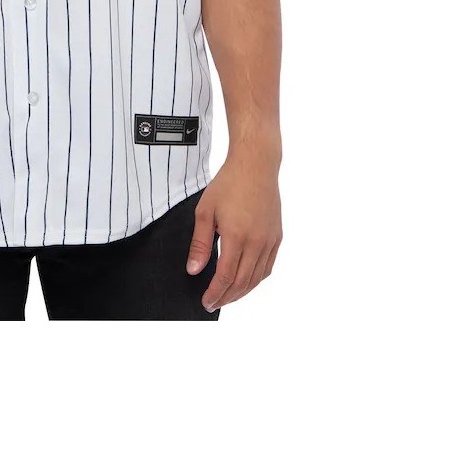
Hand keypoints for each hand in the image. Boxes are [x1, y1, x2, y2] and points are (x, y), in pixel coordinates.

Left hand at [186, 153, 281, 311]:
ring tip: (227, 297)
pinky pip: (268, 267)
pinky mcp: (277, 237)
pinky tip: (246, 281)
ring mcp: (269, 240)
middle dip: (227, 297)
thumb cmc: (228, 184)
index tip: (206, 303)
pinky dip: (256, 279)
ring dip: (242, 292)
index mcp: (237, 236)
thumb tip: (194, 271)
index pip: (226, 277)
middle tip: (214, 304)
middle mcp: (257, 242)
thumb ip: (200, 244)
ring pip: (257, 278)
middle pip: (242, 282)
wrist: (256, 166)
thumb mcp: (205, 211)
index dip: (215, 293)